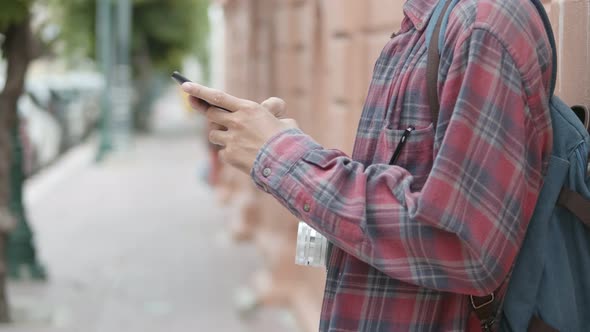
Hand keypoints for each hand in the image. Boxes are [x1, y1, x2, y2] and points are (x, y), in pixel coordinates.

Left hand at [182, 82, 298, 173]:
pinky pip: (222, 152)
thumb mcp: (285, 120)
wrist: (286, 165)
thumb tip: (269, 107)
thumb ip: (272, 111)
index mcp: (249, 109)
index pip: (218, 97)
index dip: (199, 90)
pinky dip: (229, 153)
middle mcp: (236, 122)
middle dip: (204, 110)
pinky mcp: (229, 156)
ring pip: (214, 134)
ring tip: (236, 139)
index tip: (185, 85)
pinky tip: (243, 156)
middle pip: (211, 114)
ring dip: (220, 134)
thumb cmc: (289, 142)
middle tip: (198, 106)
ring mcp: (231, 139)